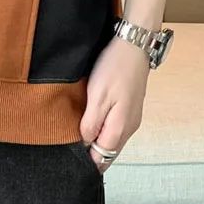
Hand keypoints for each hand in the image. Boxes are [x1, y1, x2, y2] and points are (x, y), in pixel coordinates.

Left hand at [79, 36, 149, 171]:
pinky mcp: (131, 108)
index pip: (102, 157)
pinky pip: (116, 127)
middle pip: (108, 151)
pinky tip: (93, 117)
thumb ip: (91, 124)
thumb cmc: (114, 68)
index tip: (70, 150)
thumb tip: (85, 144)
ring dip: (97, 138)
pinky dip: (104, 128)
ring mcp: (132, 118)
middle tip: (70, 139)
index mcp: (120, 128)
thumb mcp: (97, 96)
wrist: (134, 45)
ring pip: (112, 139)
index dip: (86, 158)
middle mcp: (129, 128)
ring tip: (79, 128)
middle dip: (91, 151)